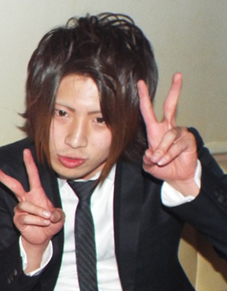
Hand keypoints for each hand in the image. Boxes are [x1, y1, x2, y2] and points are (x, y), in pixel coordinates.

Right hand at [0, 149, 63, 257]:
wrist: (43, 238)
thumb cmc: (50, 223)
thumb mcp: (59, 217)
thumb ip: (58, 214)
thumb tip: (51, 214)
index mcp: (37, 193)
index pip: (33, 176)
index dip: (29, 163)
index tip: (26, 151)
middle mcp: (26, 199)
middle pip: (14, 185)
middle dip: (4, 177)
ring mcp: (20, 209)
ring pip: (25, 205)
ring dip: (39, 212)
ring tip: (47, 219)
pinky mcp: (17, 219)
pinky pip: (25, 217)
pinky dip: (36, 221)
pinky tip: (42, 224)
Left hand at [138, 73, 198, 196]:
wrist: (176, 177)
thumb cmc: (162, 168)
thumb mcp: (148, 165)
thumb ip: (146, 159)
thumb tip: (150, 153)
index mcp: (155, 130)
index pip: (148, 111)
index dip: (144, 97)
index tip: (140, 83)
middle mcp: (168, 128)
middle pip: (171, 106)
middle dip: (175, 90)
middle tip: (178, 75)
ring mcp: (179, 133)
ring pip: (167, 136)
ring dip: (161, 150)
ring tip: (159, 161)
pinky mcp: (188, 140)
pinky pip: (176, 146)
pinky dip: (168, 155)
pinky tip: (165, 161)